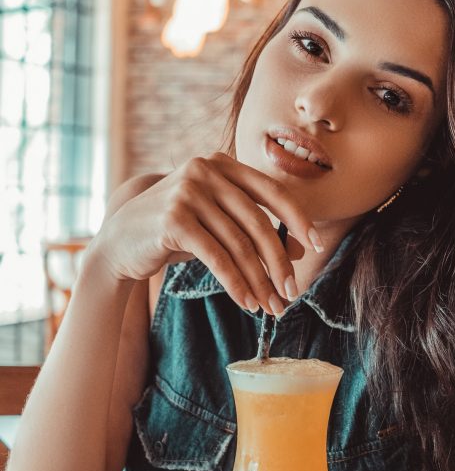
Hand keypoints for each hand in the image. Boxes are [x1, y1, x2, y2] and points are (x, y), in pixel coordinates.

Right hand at [89, 153, 323, 315]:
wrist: (121, 243)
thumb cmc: (178, 233)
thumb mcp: (219, 225)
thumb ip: (255, 230)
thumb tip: (301, 251)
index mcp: (222, 163)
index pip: (273, 191)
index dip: (298, 219)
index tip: (317, 246)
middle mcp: (205, 169)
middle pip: (258, 222)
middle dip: (278, 262)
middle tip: (291, 292)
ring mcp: (187, 191)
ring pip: (239, 244)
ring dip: (259, 281)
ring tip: (270, 306)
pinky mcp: (173, 219)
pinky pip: (217, 257)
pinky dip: (236, 284)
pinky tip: (247, 302)